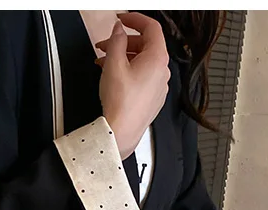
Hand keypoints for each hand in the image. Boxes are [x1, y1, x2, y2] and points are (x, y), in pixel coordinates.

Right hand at [97, 13, 170, 158]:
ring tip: (104, 64)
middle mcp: (163, 71)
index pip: (151, 27)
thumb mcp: (113, 64)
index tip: (121, 19)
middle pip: (145, 46)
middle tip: (104, 46)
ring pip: (143, 63)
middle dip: (123, 43)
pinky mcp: (153, 100)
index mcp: (157, 58)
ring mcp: (159, 87)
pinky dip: (129, 73)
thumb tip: (119, 30)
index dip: (135, 19)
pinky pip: (143, 79)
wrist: (121, 132)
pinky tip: (114, 79)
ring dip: (124, 59)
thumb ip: (116, 41)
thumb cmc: (120, 103)